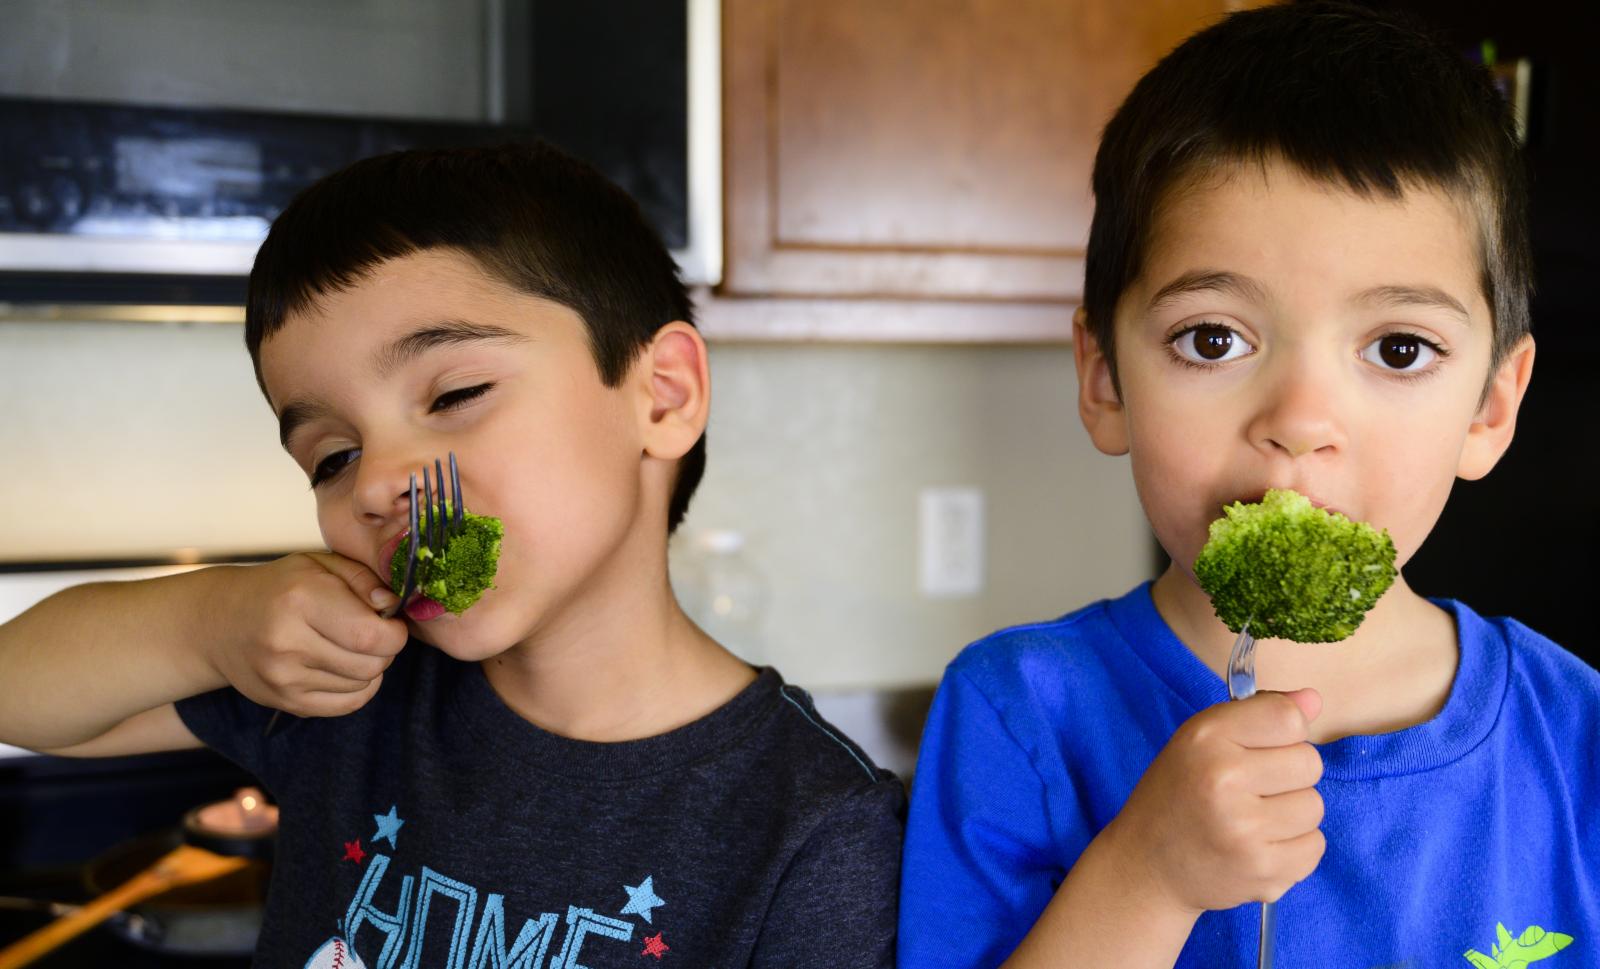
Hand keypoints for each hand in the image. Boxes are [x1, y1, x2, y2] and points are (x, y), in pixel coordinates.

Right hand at [205, 552, 407, 717]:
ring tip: (350, 645)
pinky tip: (345, 667)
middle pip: (372, 664)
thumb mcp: (320, 564)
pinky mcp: (284, 701)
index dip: (395, 632)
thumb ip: (364, 579)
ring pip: (363, 684)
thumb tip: (392, 606)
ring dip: (370, 667)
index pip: (372, 635)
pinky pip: (346, 704)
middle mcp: (287, 642)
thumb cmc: (279, 588)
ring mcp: (283, 677)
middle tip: (371, 632)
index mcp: (300, 599)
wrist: (219, 622)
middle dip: (385, 649)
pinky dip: (358, 687)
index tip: (389, 622)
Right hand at [1102, 689, 1325, 912]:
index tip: (1262, 746)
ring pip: (1315, 806)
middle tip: (1252, 788)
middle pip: (1309, 762)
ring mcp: (1245, 831)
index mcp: (1206, 740)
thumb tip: (1314, 699)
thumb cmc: (1178, 795)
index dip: (1284, 731)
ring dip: (1292, 812)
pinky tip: (1259, 846)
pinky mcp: (1264, 872)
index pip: (1288, 718)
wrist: (1148, 866)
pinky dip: (1294, 847)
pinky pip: (1315, 846)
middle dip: (1289, 774)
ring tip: (1253, 819)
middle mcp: (1224, 781)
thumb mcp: (1200, 740)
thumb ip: (1258, 713)